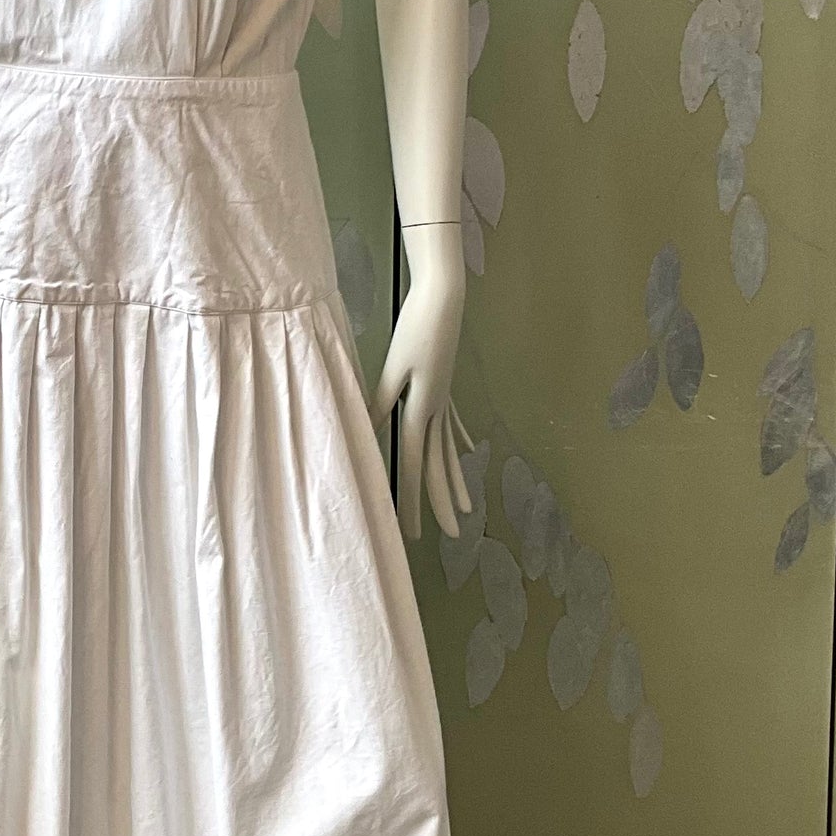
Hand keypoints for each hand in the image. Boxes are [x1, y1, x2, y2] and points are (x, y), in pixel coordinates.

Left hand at [370, 237, 473, 540]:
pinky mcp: (445, 386)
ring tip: (466, 509)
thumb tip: (368, 433)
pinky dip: (459, 442)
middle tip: (446, 536)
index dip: (409, 500)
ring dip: (455, 480)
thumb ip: (380, 402)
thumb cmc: (415, 328)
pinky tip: (467, 454)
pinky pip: (454, 424)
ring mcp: (445, 399)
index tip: (413, 531)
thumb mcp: (392, 366)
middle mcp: (437, 410)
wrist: (444, 298)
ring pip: (450, 451)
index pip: (411, 465)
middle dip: (440, 503)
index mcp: (420, 409)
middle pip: (436, 466)